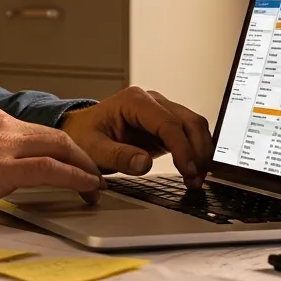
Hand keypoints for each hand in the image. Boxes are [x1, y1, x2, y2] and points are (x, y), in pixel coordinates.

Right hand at [0, 107, 106, 219]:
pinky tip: (87, 187)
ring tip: (96, 186)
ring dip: (84, 168)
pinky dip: (75, 177)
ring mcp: (1, 144)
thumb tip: (6, 173)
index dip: (64, 149)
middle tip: (95, 175)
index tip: (76, 163)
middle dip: (82, 157)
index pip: (39, 132)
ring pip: (60, 148)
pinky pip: (50, 169)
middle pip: (57, 137)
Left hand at [59, 86, 213, 188]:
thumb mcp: (93, 149)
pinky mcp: (164, 125)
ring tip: (197, 179)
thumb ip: (117, 156)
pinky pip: (188, 134)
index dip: (182, 148)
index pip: (167, 123)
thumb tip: (143, 163)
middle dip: (197, 151)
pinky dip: (195, 152)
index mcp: (134, 101)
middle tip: (196, 179)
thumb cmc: (84, 136)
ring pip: (193, 126)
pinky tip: (194, 171)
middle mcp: (152, 101)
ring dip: (200, 152)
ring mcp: (160, 111)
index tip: (187, 170)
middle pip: (188, 121)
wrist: (80, 132)